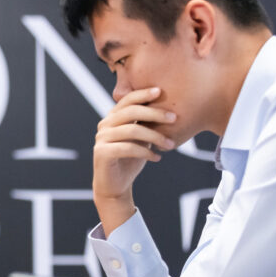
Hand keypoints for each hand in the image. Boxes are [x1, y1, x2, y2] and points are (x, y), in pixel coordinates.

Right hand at [93, 87, 175, 233]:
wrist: (115, 185)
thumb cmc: (130, 159)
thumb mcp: (140, 138)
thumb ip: (146, 123)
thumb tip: (169, 108)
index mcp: (112, 118)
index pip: (127, 100)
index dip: (142, 94)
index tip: (160, 91)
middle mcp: (104, 125)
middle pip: (130, 111)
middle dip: (154, 113)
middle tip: (174, 118)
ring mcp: (101, 139)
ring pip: (131, 130)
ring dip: (155, 137)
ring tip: (171, 145)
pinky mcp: (102, 153)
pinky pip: (127, 148)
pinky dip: (145, 152)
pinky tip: (157, 158)